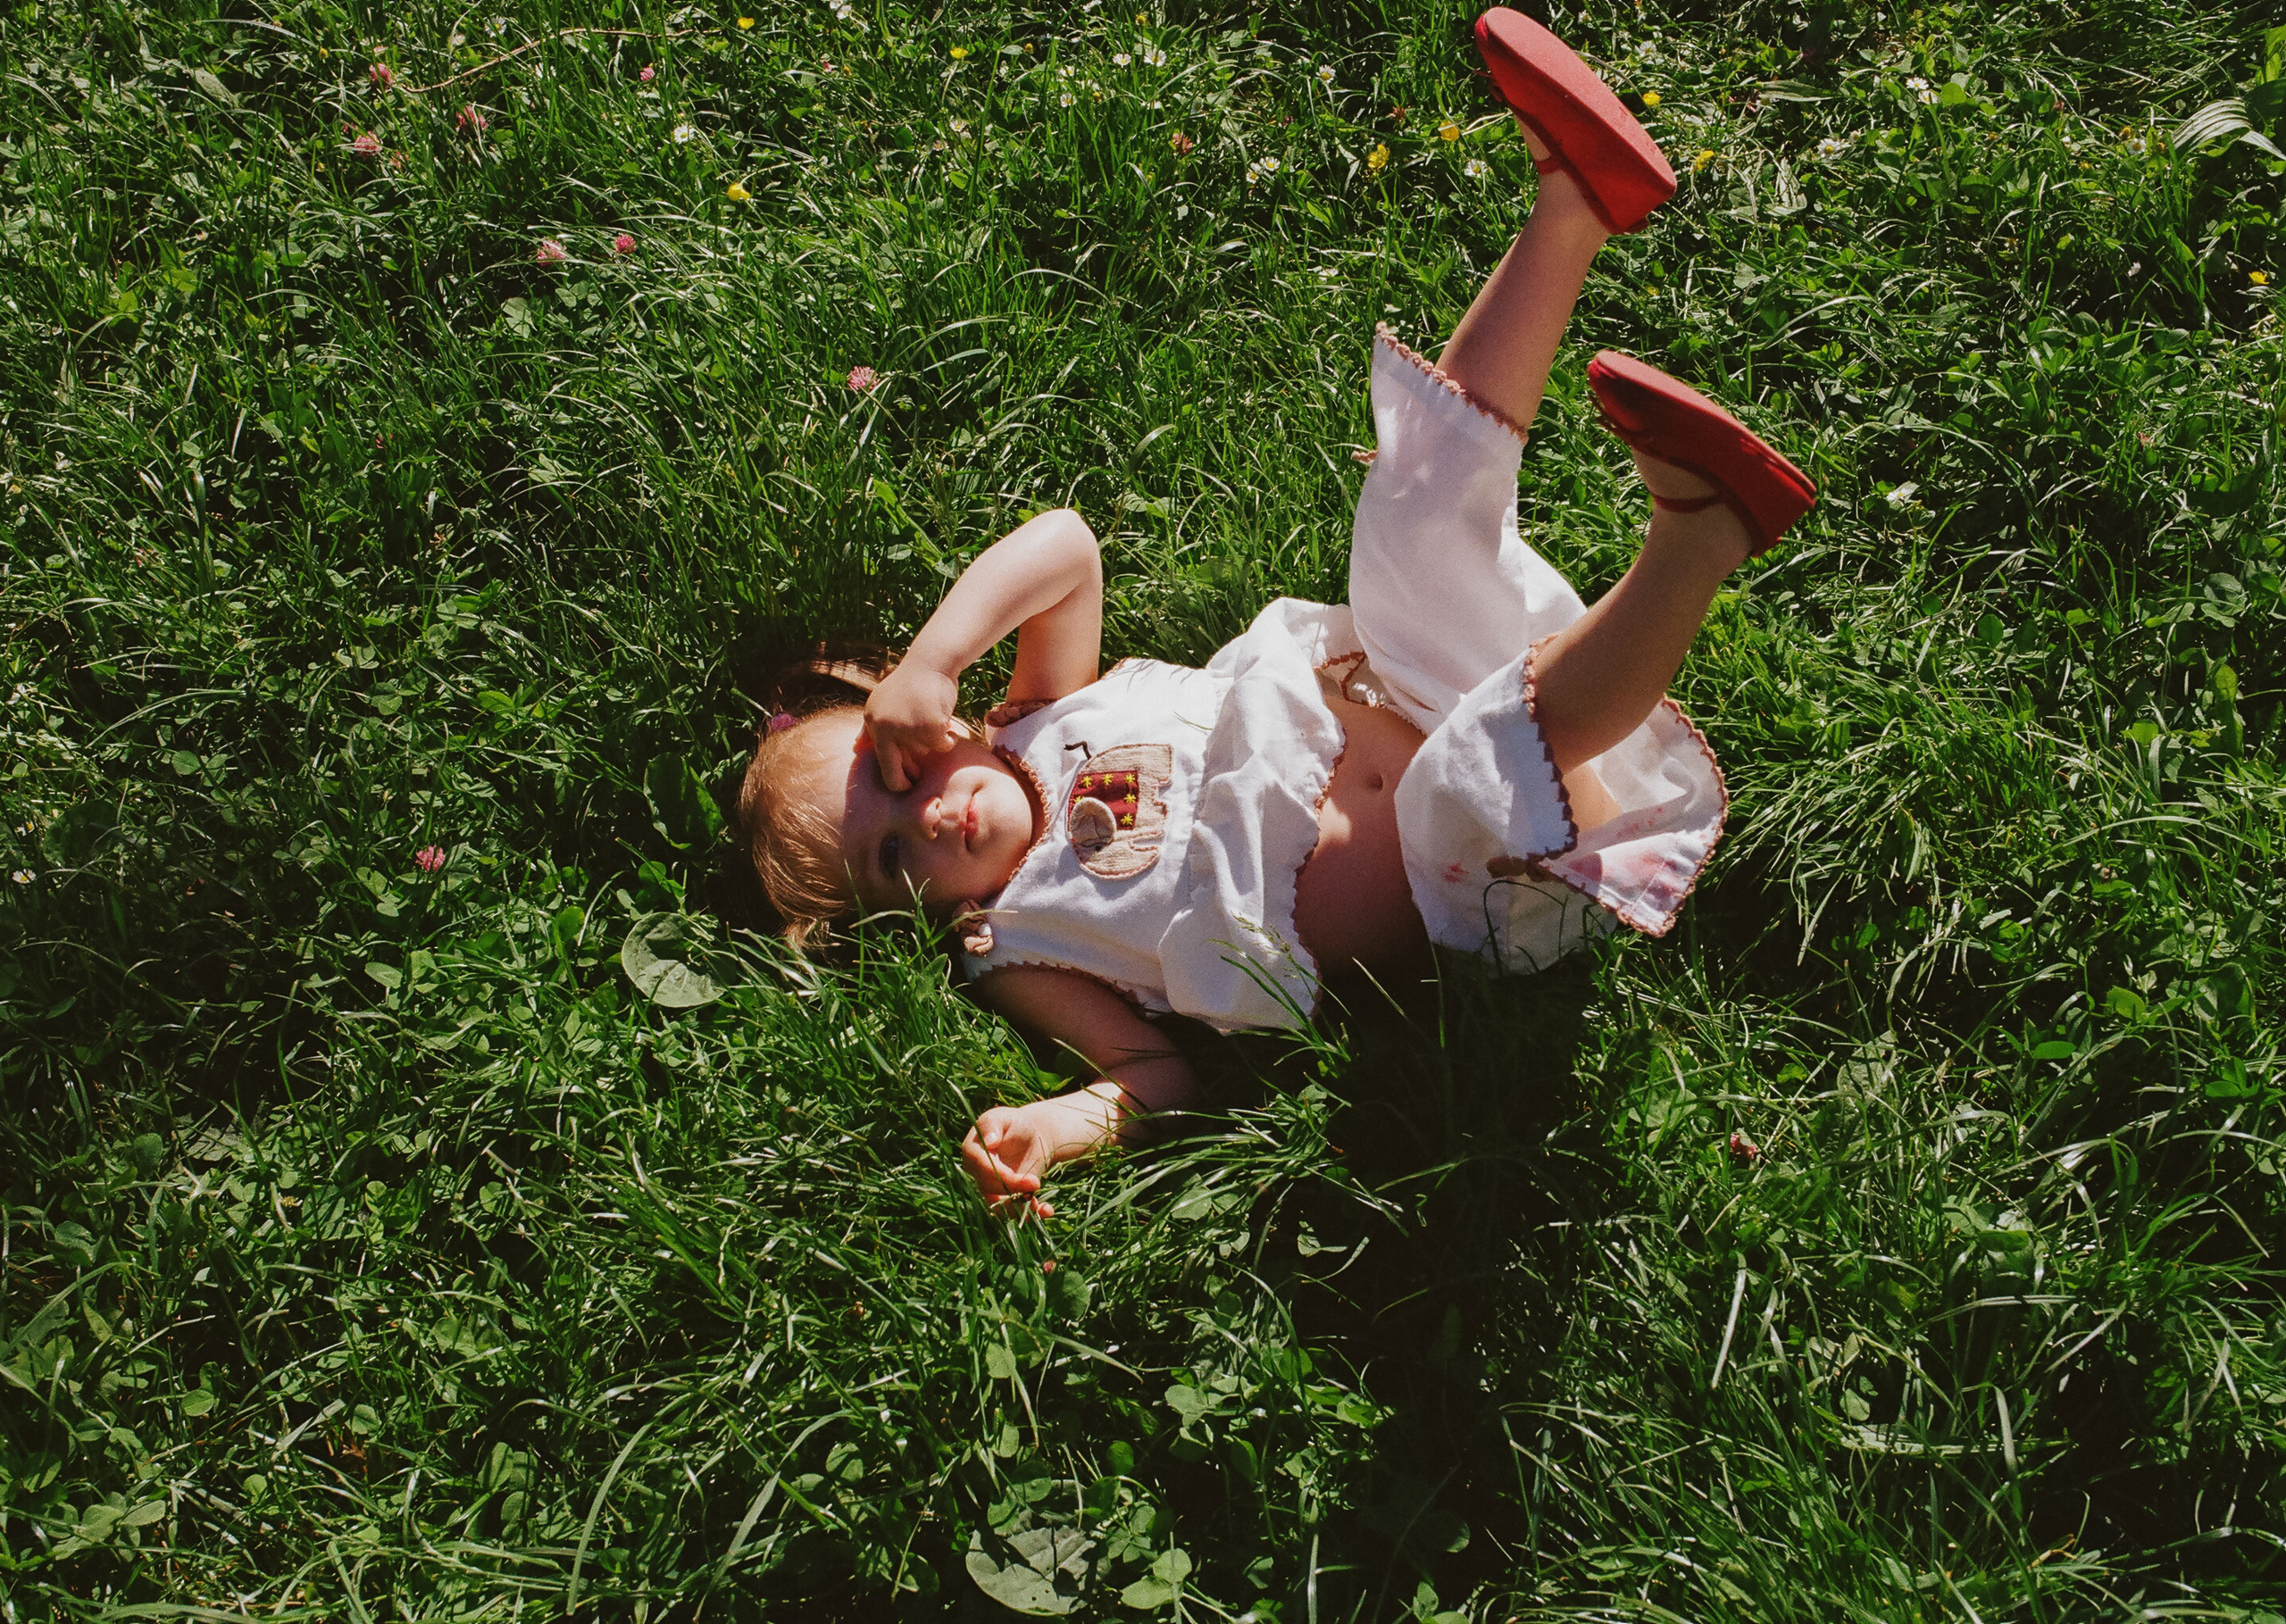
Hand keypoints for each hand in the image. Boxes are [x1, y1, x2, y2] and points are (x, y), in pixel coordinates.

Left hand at [864, 660, 960, 791]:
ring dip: (934, 743)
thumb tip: (856, 749)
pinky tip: (947, 722)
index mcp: (873, 721)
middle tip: (919, 775)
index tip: (906, 784)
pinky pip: (943, 745)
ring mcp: (906, 727)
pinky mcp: (929, 725)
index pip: (882, 763)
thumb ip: (870, 728)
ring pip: (925, 752)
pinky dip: (948, 738)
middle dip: (910, 777)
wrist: (931, 661)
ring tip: (935, 722)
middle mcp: (885, 726)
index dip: (896, 779)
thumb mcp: (883, 702)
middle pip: (899, 767)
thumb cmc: (911, 683)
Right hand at [963, 1104, 1057, 1218]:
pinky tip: (1047, 1210)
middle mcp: (978, 1174)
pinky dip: (1032, 1214)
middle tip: (1036, 1183)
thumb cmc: (1015, 1123)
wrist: (1032, 1137)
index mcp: (972, 1151)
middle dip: (1013, 1190)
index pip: (981, 1167)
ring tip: (1040, 1205)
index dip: (1000, 1174)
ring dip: (1019, 1208)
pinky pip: (1014, 1212)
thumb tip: (988, 1141)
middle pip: (989, 1189)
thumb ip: (992, 1125)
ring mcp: (991, 1188)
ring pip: (999, 1207)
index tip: (1018, 1174)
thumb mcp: (1004, 1117)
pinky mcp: (1007, 1198)